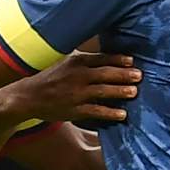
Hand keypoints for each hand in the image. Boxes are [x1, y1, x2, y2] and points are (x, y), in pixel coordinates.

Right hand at [12, 52, 141, 121]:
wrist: (30, 96)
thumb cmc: (50, 76)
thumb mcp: (65, 61)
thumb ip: (83, 58)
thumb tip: (104, 55)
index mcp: (75, 62)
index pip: (100, 58)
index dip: (117, 59)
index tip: (131, 60)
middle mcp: (76, 76)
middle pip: (104, 74)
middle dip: (123, 74)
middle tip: (139, 75)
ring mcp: (76, 93)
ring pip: (102, 91)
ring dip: (119, 91)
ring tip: (134, 92)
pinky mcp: (74, 109)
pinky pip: (96, 110)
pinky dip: (110, 112)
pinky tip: (122, 114)